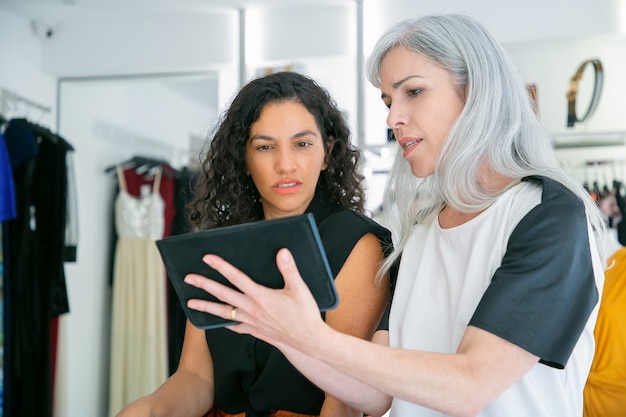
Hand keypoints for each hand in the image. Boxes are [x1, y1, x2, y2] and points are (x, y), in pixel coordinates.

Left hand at [184, 248, 326, 351]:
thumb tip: (282, 252)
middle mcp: (252, 309)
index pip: (237, 278)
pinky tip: (220, 322)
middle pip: (223, 295)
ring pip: (224, 313)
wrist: (308, 341)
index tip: (208, 259)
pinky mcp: (256, 332)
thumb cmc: (305, 315)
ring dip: (206, 306)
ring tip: (191, 303)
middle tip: (189, 278)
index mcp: (261, 296)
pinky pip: (236, 327)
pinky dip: (226, 323)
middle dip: (204, 285)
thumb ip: (289, 269)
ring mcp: (252, 322)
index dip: (222, 267)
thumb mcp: (299, 288)